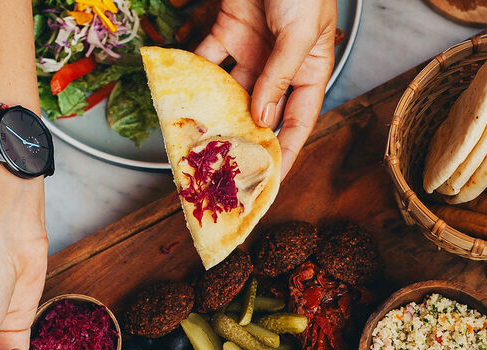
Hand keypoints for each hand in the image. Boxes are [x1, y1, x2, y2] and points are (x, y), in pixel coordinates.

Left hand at [195, 0, 336, 177]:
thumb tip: (261, 120)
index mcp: (307, 70)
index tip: (272, 180)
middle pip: (262, 112)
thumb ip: (279, 76)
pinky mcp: (227, 32)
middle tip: (228, 168)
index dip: (286, 151)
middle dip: (245, 139)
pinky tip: (179, 94)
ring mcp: (252, 51)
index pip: (298, 121)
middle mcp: (279, 67)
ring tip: (199, 140)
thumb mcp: (298, 33)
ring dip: (215, 113)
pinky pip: (207, 59)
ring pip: (231, 92)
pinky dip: (192, 74)